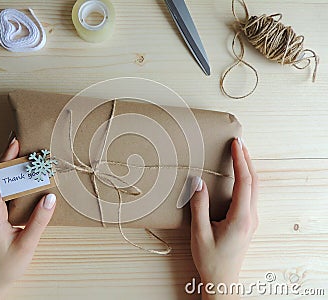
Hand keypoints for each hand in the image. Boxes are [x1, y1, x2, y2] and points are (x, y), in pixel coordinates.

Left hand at [0, 138, 56, 299]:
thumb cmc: (7, 266)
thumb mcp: (26, 244)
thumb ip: (39, 221)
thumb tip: (51, 197)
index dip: (5, 158)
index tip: (16, 142)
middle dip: (8, 157)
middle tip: (24, 141)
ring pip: (0, 184)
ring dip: (11, 168)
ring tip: (25, 154)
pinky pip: (4, 193)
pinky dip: (13, 181)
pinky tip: (25, 178)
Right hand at [190, 138, 257, 298]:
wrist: (222, 279)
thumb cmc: (211, 259)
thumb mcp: (200, 233)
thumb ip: (199, 206)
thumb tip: (198, 182)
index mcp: (240, 218)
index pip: (244, 182)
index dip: (241, 160)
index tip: (236, 144)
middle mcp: (250, 217)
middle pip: (254, 181)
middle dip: (247, 159)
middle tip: (238, 142)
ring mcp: (251, 219)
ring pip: (254, 187)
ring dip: (247, 168)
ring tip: (238, 153)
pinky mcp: (248, 221)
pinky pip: (250, 194)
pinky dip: (246, 179)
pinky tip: (238, 174)